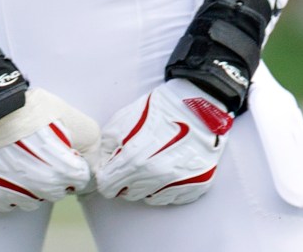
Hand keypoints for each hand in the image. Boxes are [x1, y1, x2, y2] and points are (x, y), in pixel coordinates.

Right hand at [0, 89, 98, 211]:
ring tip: (20, 158)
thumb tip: (95, 164)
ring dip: (30, 184)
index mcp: (66, 173)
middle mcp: (44, 189)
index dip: (71, 161)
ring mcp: (17, 194)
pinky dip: (6, 189)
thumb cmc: (30, 110)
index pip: (79, 179)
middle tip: (39, 150)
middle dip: (53, 174)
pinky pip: (7, 202)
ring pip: (32, 198)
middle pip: (57, 190)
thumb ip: (91, 144)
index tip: (60, 149)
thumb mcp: (73, 118)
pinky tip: (5, 170)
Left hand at [94, 79, 234, 206]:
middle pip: (128, 193)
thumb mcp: (126, 118)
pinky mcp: (197, 185)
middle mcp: (157, 176)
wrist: (201, 104)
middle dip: (124, 181)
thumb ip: (110, 143)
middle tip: (130, 163)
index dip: (105, 179)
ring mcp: (179, 182)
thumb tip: (102, 162)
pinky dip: (165, 187)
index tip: (107, 173)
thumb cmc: (162, 108)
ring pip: (149, 197)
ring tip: (149, 164)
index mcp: (135, 159)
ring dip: (144, 184)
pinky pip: (171, 197)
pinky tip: (166, 169)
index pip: (108, 185)